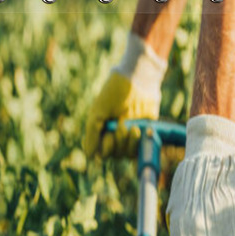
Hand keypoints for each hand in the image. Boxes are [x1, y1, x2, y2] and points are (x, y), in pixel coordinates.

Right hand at [82, 33, 165, 158]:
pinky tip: (144, 130)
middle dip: (119, 142)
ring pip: (127, 154)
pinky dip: (141, 142)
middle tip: (122, 124)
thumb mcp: (99, 110)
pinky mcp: (142, 136)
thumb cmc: (116, 92)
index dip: (105, 148)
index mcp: (100, 131)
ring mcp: (128, 138)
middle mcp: (113, 137)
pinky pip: (140, 149)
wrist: (139, 80)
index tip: (108, 134)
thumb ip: (92, 132)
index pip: (100, 153)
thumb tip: (90, 155)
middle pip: (114, 155)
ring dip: (130, 143)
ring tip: (134, 127)